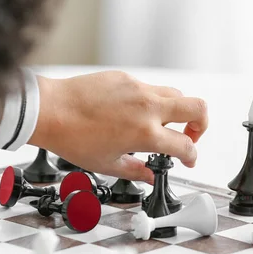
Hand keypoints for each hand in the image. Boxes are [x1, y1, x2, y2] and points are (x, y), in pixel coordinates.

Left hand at [29, 70, 207, 181]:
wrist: (51, 110)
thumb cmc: (73, 138)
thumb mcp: (108, 164)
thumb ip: (136, 170)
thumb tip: (151, 175)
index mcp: (146, 134)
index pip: (186, 145)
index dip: (191, 156)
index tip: (187, 159)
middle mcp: (148, 107)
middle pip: (198, 108)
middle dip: (201, 125)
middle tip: (188, 136)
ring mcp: (138, 89)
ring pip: (176, 94)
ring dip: (177, 111)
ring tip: (161, 124)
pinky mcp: (126, 77)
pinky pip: (150, 87)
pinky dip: (151, 101)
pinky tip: (134, 112)